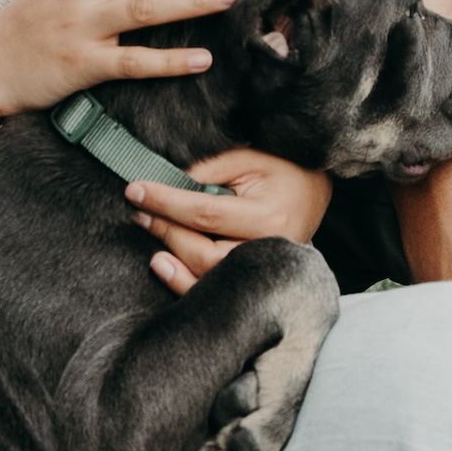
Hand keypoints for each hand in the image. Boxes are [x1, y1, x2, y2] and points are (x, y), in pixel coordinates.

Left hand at [126, 149, 334, 296]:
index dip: (166, 203)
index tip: (135, 190)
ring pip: (212, 279)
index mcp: (270, 217)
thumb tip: (164, 184)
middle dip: (167, 232)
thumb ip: (208, 170)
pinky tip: (165, 268)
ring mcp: (268, 272)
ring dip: (175, 263)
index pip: (206, 213)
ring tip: (150, 242)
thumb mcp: (247, 157)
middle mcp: (271, 250)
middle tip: (139, 213)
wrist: (316, 189)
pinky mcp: (260, 281)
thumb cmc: (282, 167)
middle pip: (207, 253)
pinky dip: (189, 285)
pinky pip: (220, 292)